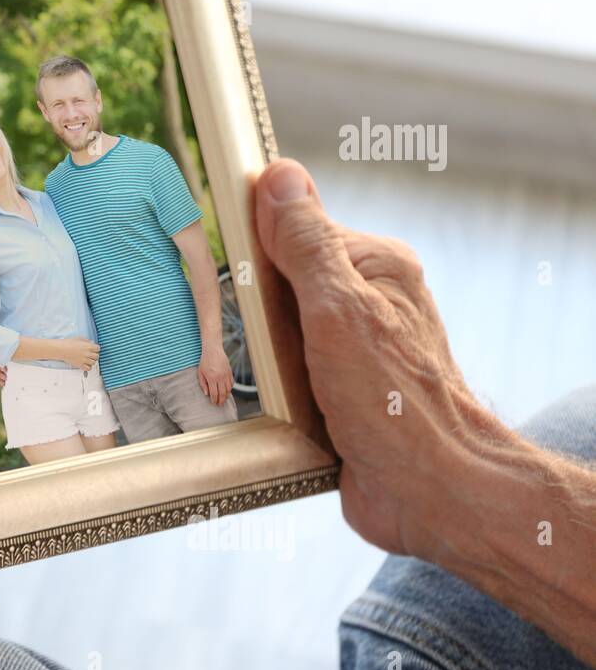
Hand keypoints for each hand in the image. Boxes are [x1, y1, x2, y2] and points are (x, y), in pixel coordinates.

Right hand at [59, 338, 100, 371]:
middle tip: (91, 355)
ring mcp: (84, 360)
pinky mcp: (80, 365)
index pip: (98, 348)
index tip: (94, 349)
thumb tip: (91, 342)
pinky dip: (88, 367)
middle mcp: (88, 353)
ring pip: (94, 363)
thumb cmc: (68, 343)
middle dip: (94, 355)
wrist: (62, 349)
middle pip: (97, 356)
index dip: (96, 349)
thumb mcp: (79, 338)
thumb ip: (86, 341)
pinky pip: (89, 368)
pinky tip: (86, 364)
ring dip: (92, 361)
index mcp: (88, 346)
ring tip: (88, 360)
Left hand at [197, 345, 232, 405]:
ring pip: (229, 389)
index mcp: (212, 378)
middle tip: (220, 404)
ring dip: (226, 395)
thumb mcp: (200, 373)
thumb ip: (203, 384)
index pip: (214, 393)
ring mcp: (226, 375)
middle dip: (221, 400)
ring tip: (224, 399)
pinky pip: (232, 383)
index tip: (214, 403)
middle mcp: (220, 377)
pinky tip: (227, 391)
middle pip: (222, 393)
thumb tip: (207, 394)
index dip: (214, 400)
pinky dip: (230, 388)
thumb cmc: (205, 361)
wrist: (213, 351)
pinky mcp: (230, 372)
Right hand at [254, 159, 490, 561]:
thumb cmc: (393, 404)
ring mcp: (353, 349)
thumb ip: (305, 243)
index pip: (297, 230)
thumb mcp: (337, 309)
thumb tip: (279, 174)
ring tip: (269, 381)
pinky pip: (286, 376)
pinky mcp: (338, 392)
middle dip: (255, 312)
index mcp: (377, 266)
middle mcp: (368, 302)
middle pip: (282, 282)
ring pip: (278, 333)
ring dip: (260, 357)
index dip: (258, 250)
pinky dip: (270, 389)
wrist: (430, 494)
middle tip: (263, 345)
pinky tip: (269, 404)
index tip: (239, 279)